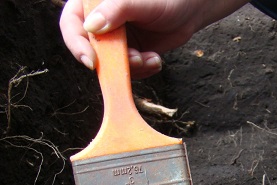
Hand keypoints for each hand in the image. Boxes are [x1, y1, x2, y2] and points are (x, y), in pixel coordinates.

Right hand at [60, 0, 248, 78]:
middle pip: (91, 49)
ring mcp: (116, 40)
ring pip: (111, 64)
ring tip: (149, 58)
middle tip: (133, 60)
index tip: (92, 61)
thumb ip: (116, 10)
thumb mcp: (141, 2)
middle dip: (112, 61)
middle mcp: (102, 23)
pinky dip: (142, 70)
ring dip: (130, 67)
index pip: (72, 24)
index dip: (77, 44)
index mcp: (95, 4)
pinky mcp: (131, 53)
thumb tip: (91, 26)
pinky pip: (128, 70)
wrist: (190, 11)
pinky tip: (155, 60)